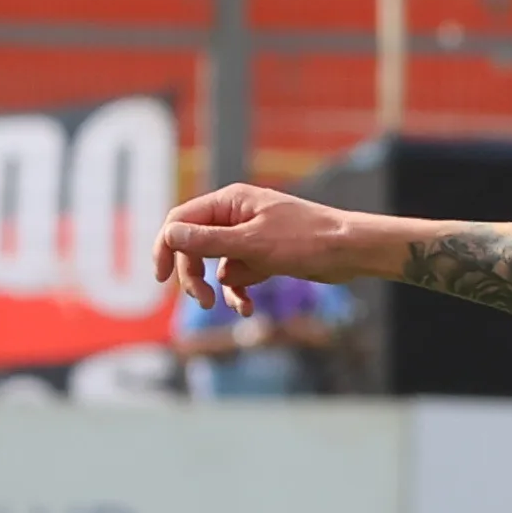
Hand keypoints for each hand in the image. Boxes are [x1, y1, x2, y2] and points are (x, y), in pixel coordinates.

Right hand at [153, 185, 374, 313]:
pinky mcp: (265, 257)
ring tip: (239, 306)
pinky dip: (240, 292)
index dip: (166, 247)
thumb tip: (170, 235)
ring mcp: (251, 238)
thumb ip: (209, 241)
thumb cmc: (306, 240)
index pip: (180, 221)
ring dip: (221, 288)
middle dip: (194, 274)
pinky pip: (240, 276)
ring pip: (217, 265)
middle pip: (195, 246)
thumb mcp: (252, 244)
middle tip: (203, 301)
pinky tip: (248, 309)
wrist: (350, 251)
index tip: (160, 277)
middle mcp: (236, 216)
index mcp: (229, 203)